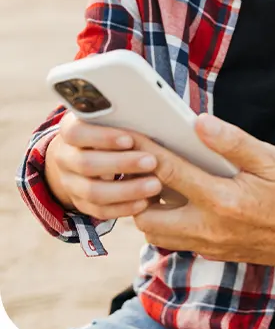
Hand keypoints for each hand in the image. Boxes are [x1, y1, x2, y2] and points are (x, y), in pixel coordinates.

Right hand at [44, 112, 162, 218]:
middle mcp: (65, 157)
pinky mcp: (81, 203)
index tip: (129, 140)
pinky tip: (145, 202)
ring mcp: (70, 183)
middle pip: (86, 164)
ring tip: (155, 185)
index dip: (102, 137)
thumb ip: (126, 119)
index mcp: (70, 130)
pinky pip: (99, 211)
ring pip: (92, 192)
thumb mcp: (114, 119)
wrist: (90, 151)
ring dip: (126, 190)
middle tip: (152, 162)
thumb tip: (154, 117)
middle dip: (121, 164)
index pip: (77, 133)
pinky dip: (123, 208)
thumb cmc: (113, 128)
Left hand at [132, 114, 274, 268]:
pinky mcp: (218, 254)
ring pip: (160, 235)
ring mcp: (213, 246)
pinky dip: (170, 221)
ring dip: (151, 209)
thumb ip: (233, 142)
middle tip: (141, 164)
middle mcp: (211, 229)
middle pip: (148, 216)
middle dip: (137, 190)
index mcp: (224, 200)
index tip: (130, 135)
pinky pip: (179, 241)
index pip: (169, 172)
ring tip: (160, 181)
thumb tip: (198, 122)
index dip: (145, 151)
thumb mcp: (273, 160)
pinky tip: (184, 198)